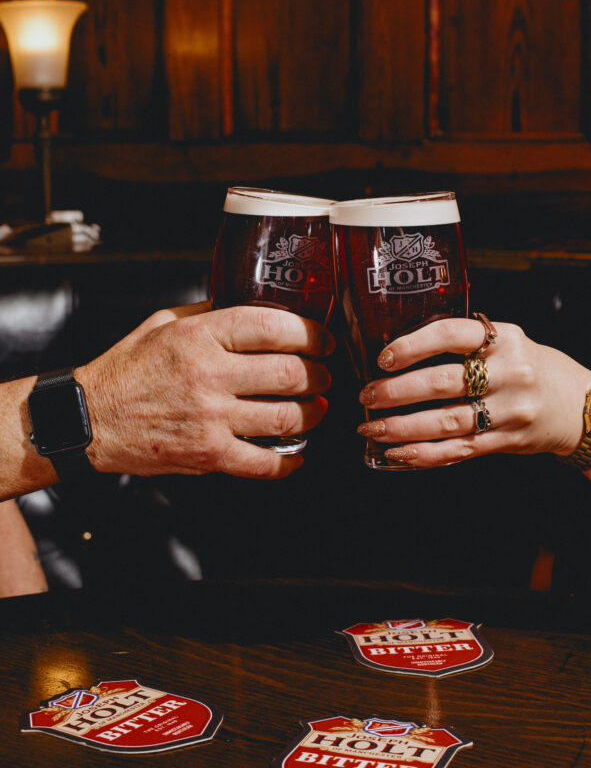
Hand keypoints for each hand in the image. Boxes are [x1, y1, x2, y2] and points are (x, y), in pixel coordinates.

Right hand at [79, 301, 333, 479]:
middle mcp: (210, 375)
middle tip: (324, 375)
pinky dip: (289, 463)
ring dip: (312, 413)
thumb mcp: (162, 323)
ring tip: (317, 408)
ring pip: (287, 417)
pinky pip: (263, 462)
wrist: (90, 420)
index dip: (310, 333)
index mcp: (200, 336)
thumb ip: (209, 312)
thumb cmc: (125, 371)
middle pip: (290, 373)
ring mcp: (211, 418)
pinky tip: (297, 455)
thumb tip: (250, 305)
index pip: (273, 327)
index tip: (321, 339)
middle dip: (319, 374)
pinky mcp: (208, 455)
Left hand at [357, 317, 590, 467]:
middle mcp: (509, 372)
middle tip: (366, 396)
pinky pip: (459, 449)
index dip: (412, 345)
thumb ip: (464, 342)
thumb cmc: (528, 366)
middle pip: (441, 382)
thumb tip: (399, 350)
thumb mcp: (506, 340)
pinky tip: (398, 453)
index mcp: (504, 338)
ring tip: (372, 428)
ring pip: (445, 421)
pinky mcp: (507, 441)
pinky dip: (424, 453)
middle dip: (396, 391)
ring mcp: (510, 410)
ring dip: (402, 427)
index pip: (450, 334)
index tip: (383, 358)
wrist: (578, 405)